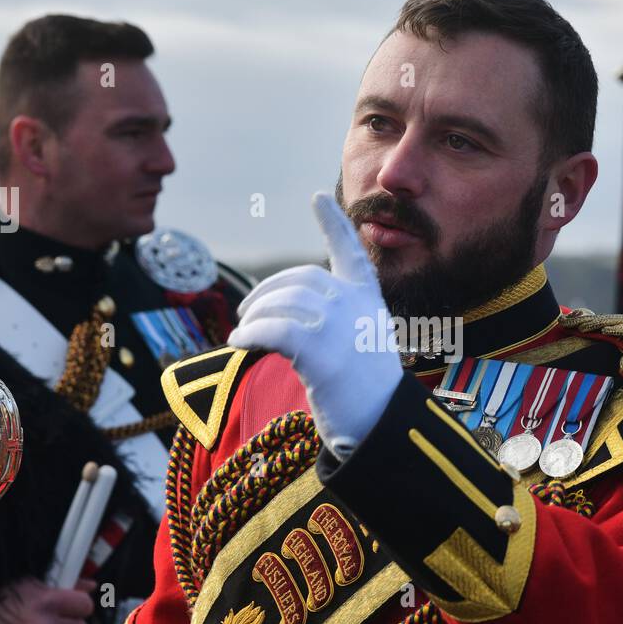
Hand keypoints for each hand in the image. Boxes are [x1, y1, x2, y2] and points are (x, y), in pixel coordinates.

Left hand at [228, 193, 403, 458]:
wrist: (382, 426)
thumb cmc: (367, 394)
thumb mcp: (359, 344)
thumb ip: (334, 321)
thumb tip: (284, 312)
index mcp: (368, 300)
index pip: (350, 252)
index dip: (334, 223)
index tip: (318, 197)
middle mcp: (354, 305)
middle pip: (300, 279)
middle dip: (266, 292)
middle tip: (246, 314)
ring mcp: (339, 326)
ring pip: (282, 303)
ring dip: (254, 317)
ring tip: (241, 334)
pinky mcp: (320, 351)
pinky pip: (273, 330)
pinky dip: (250, 335)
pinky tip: (240, 343)